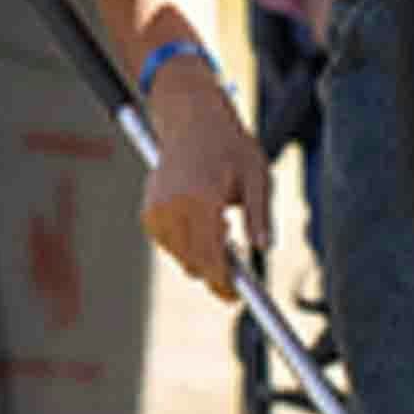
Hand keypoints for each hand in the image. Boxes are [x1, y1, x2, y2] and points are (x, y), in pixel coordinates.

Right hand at [139, 71, 276, 298]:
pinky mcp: (149, 211)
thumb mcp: (258, 175)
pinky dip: (186, 242)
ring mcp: (156, 210)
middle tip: (239, 260)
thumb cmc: (229, 144)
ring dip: (201, 254)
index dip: (224, 283)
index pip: (210, 257)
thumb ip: (260, 215)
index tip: (236, 296)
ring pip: (180, 256)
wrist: (191, 118)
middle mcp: (173, 207)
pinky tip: (204, 219)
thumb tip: (264, 248)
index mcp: (201, 199)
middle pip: (193, 263)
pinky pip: (169, 244)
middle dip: (216, 269)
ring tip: (222, 226)